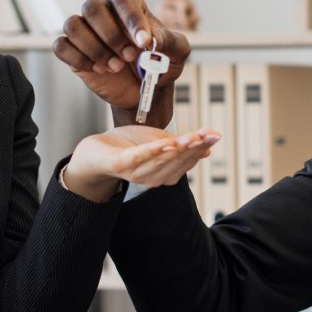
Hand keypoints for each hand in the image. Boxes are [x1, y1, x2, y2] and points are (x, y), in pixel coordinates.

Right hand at [53, 0, 191, 125]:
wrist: (143, 88)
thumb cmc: (159, 63)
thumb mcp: (177, 53)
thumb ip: (171, 42)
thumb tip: (153, 39)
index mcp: (127, 4)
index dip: (132, 19)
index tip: (144, 42)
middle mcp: (103, 11)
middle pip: (91, 7)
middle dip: (111, 36)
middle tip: (130, 56)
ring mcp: (85, 29)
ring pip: (73, 25)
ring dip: (95, 49)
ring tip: (115, 66)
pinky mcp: (72, 49)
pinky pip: (61, 46)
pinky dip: (79, 59)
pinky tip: (99, 70)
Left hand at [61, 124, 220, 200]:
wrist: (96, 152)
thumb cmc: (127, 147)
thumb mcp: (160, 141)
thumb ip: (181, 145)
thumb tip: (208, 145)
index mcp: (166, 172)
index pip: (188, 159)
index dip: (201, 147)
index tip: (215, 135)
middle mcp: (155, 176)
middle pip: (178, 160)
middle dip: (195, 147)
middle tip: (208, 134)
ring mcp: (138, 172)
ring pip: (163, 159)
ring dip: (179, 149)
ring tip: (193, 137)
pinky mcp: (122, 165)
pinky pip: (140, 158)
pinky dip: (154, 151)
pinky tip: (166, 143)